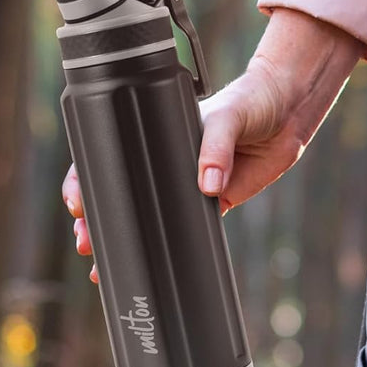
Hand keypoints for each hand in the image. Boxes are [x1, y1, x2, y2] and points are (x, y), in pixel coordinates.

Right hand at [62, 8, 363, 281]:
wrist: (288, 113)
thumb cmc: (252, 101)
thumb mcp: (229, 116)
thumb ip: (217, 147)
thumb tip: (207, 184)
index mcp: (157, 133)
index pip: (111, 154)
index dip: (87, 179)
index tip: (78, 202)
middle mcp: (167, 160)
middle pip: (123, 192)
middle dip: (98, 219)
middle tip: (85, 242)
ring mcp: (188, 183)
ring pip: (150, 216)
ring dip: (129, 239)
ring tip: (104, 264)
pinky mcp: (215, 201)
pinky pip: (189, 227)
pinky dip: (171, 246)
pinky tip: (156, 265)